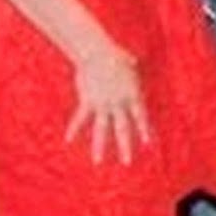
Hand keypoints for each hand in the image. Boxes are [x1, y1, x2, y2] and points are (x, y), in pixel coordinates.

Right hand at [65, 41, 149, 164]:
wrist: (97, 53)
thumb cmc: (114, 54)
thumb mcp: (128, 61)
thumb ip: (132, 65)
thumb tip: (133, 60)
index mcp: (132, 94)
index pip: (140, 116)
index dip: (143, 130)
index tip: (147, 143)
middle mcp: (119, 103)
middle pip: (123, 129)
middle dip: (125, 146)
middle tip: (127, 162)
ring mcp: (103, 104)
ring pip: (101, 129)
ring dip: (100, 146)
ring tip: (98, 161)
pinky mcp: (88, 102)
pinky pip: (80, 118)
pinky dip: (74, 128)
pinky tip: (68, 139)